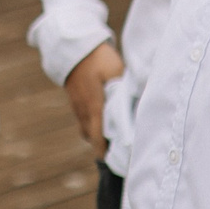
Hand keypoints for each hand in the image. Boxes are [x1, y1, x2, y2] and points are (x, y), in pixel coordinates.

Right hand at [63, 42, 124, 158]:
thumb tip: (134, 108)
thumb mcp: (116, 72)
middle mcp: (83, 109)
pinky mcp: (75, 99)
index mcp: (94, 106)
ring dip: (97, 135)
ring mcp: (77, 105)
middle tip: (118, 154)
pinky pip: (83, 118)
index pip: (98, 137)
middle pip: (91, 137)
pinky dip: (93, 124)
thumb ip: (123, 91)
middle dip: (102, 146)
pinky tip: (104, 121)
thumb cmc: (98, 58)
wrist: (75, 45)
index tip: (114, 163)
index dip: (105, 152)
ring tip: (113, 139)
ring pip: (86, 128)